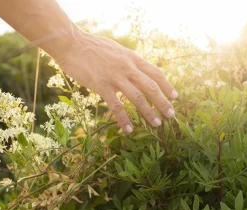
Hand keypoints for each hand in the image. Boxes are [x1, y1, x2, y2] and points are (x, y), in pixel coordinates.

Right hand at [54, 30, 177, 132]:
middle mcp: (127, 67)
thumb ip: (127, 61)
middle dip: (163, 102)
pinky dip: (124, 119)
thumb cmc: (91, 46)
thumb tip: (135, 70)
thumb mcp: (116, 50)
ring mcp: (115, 76)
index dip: (167, 86)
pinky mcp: (101, 85)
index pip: (155, 73)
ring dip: (148, 112)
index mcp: (132, 58)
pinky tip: (128, 129)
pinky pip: (116, 106)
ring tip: (156, 124)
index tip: (175, 96)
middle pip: (151, 86)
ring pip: (137, 97)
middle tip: (171, 115)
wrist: (71, 43)